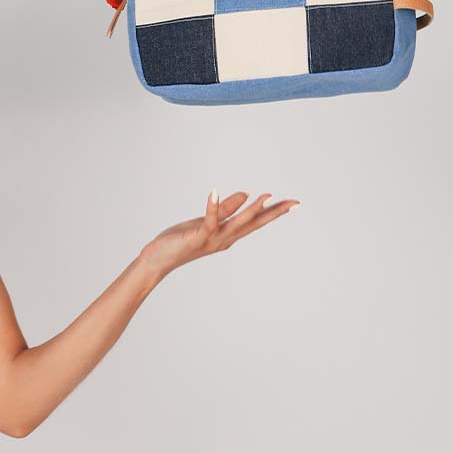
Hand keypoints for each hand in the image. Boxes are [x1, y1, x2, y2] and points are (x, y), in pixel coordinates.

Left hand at [137, 190, 299, 279]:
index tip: (294, 203)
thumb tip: (246, 194)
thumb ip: (225, 209)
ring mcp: (212, 239)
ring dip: (251, 210)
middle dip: (274, 213)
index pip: (256, 221)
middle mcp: (225, 238)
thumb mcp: (205, 222)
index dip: (274, 212)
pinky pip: (207, 221)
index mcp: (228, 233)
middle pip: (253, 224)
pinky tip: (214, 192)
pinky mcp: (197, 237)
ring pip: (236, 224)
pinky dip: (212, 207)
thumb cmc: (181, 241)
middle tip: (294, 203)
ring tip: (266, 196)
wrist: (158, 260)